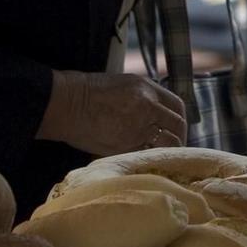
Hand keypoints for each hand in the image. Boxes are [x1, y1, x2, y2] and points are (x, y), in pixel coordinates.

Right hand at [38, 70, 186, 156]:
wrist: (67, 103)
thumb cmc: (89, 93)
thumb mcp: (123, 85)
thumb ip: (144, 97)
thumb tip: (157, 113)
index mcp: (148, 89)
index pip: (177, 106)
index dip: (180, 120)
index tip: (177, 129)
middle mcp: (148, 106)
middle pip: (177, 125)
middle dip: (179, 137)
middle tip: (175, 147)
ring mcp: (138, 126)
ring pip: (167, 142)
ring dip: (168, 150)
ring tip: (164, 157)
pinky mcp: (126, 145)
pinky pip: (146, 154)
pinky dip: (149, 158)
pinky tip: (146, 161)